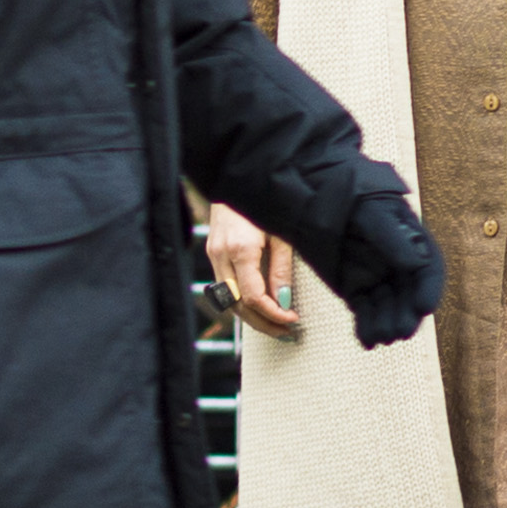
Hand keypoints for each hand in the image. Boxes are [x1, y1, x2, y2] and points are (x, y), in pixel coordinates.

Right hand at [208, 203, 299, 336]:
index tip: (293, 320)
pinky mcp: (213, 251)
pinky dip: (241, 302)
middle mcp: (221, 254)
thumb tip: (284, 302)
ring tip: (275, 326)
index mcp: (240, 249)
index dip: (273, 314)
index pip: (252, 297)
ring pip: (228, 300)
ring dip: (251, 317)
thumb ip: (281, 269)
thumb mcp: (281, 233)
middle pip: (237, 305)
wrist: (237, 174)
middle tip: (287, 334)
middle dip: (262, 324)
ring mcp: (213, 253)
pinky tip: (259, 307)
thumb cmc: (266, 200)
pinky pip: (225, 287)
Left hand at [289, 161, 444, 351]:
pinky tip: (367, 341)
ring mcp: (376, 278)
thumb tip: (416, 263)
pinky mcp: (355, 290)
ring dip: (387, 325)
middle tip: (399, 331)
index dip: (429, 289)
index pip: (428, 269)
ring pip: (388, 308)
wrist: (309, 197)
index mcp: (411, 241)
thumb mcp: (370, 211)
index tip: (423, 307)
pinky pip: (365, 313)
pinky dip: (366, 328)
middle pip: (409, 296)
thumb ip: (391, 236)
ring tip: (380, 337)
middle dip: (407, 315)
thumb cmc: (345, 196)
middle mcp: (398, 263)